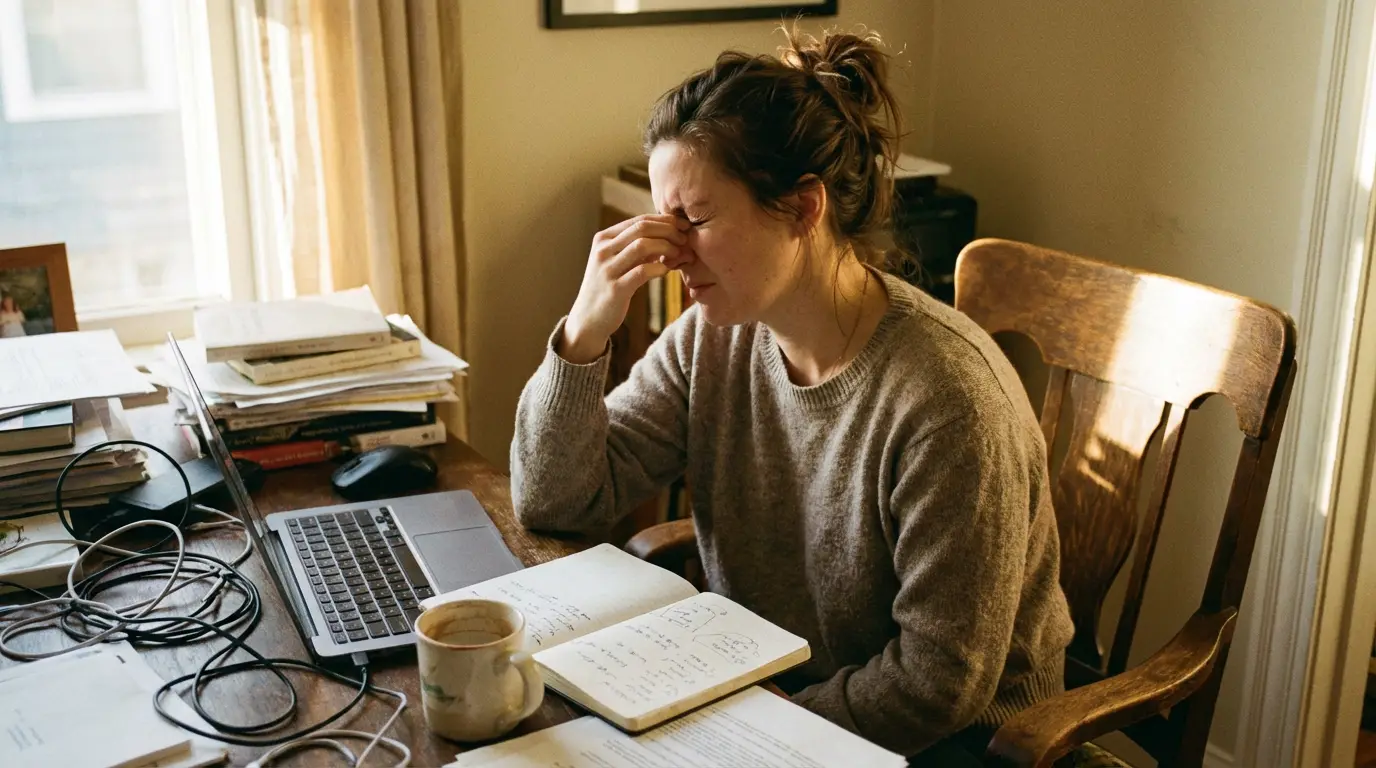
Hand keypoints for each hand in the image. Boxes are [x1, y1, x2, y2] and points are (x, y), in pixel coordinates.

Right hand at [559, 214, 691, 363]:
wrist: (588, 319)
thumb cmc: (608, 287)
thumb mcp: (618, 261)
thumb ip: (636, 247)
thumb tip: (668, 232)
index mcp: (603, 238)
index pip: (639, 220)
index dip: (665, 221)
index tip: (683, 227)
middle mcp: (603, 250)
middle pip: (642, 228)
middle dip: (669, 231)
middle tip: (684, 240)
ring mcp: (607, 269)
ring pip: (642, 245)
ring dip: (667, 247)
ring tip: (678, 255)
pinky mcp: (615, 289)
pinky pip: (642, 271)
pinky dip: (659, 268)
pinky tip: (666, 270)